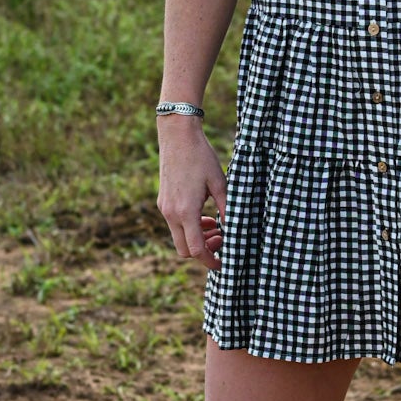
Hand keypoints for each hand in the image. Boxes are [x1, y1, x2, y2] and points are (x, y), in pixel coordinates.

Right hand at [157, 120, 226, 270]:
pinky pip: (175, 224)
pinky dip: (190, 226)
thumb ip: (228, 210)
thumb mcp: (221, 184)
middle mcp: (171, 213)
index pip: (196, 250)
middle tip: (222, 240)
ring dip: (197, 237)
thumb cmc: (201, 158)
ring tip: (216, 225)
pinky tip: (204, 214)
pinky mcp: (163, 201)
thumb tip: (237, 232)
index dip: (210, 261)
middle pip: (184, 250)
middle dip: (203, 251)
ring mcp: (164, 208)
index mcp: (186, 211)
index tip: (223, 263)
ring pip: (179, 237)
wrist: (177, 136)